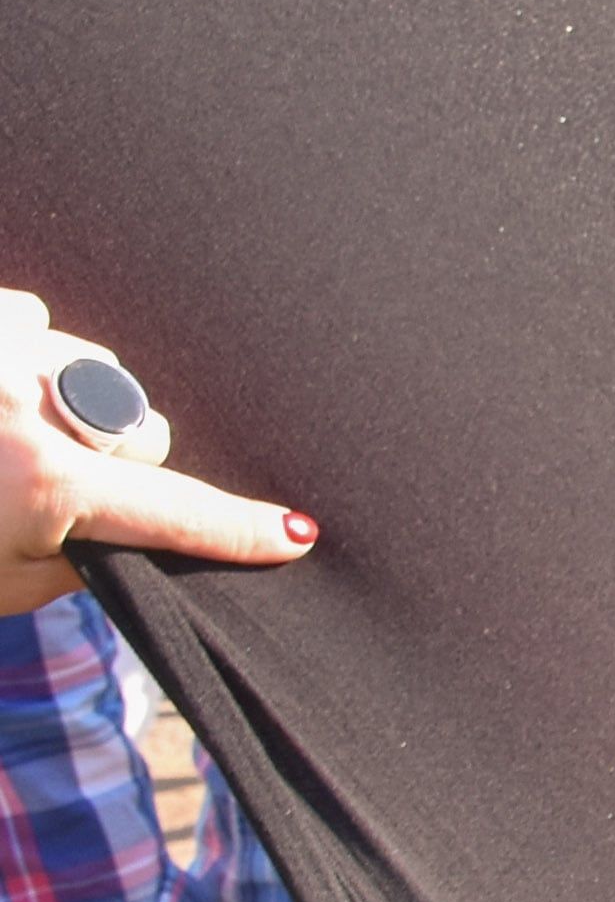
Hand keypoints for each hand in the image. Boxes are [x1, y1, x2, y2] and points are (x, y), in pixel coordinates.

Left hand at [0, 289, 315, 614]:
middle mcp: (27, 404)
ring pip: (99, 371)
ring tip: (7, 428)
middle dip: (114, 461)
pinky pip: (41, 318)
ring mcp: (4, 350)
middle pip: (143, 431)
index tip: (298, 534)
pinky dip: (30, 349)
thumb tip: (141, 535)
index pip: (174, 511)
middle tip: (45, 484)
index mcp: (42, 482)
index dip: (241, 530)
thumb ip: (79, 558)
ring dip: (69, 403)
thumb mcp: (1, 583)